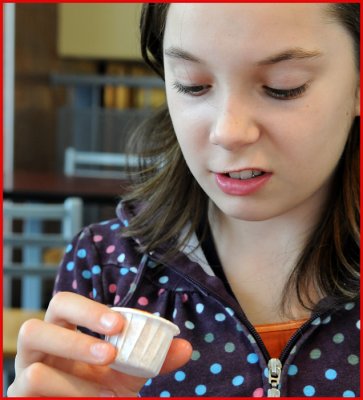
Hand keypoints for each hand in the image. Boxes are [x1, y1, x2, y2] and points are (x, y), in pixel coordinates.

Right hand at [7, 292, 191, 396]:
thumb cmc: (101, 389)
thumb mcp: (129, 373)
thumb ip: (153, 359)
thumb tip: (185, 347)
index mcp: (64, 331)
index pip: (64, 304)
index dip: (88, 310)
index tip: (120, 323)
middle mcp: (40, 348)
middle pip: (35, 324)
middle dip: (75, 338)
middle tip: (111, 353)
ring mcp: (24, 372)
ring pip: (31, 362)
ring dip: (73, 376)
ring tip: (104, 389)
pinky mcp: (19, 395)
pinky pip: (31, 386)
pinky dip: (68, 394)